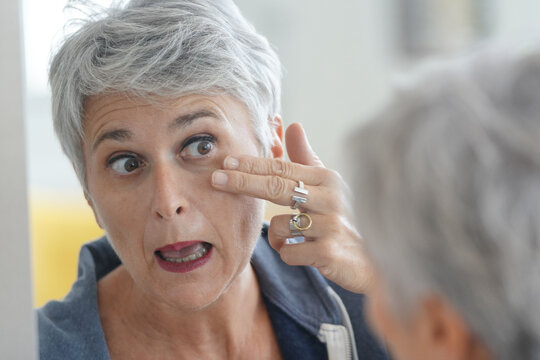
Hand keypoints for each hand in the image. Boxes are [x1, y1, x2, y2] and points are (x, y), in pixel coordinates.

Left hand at [211, 123, 370, 292]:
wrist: (373, 261)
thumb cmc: (346, 218)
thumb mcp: (328, 185)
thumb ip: (306, 157)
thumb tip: (292, 124)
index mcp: (327, 180)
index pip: (283, 168)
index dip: (252, 165)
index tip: (226, 162)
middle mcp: (330, 199)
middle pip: (276, 187)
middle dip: (243, 182)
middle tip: (216, 179)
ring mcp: (331, 226)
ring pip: (279, 227)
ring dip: (280, 236)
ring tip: (301, 239)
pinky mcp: (329, 253)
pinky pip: (288, 252)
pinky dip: (290, 254)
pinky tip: (307, 254)